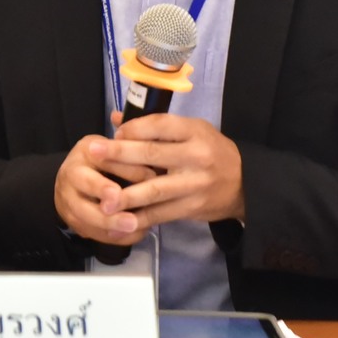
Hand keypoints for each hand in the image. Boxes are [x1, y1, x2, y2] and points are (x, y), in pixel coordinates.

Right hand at [53, 117, 156, 244]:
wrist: (72, 179)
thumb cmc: (105, 159)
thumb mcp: (116, 146)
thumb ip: (133, 146)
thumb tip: (156, 142)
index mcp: (87, 150)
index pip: (107, 157)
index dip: (130, 169)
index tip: (152, 178)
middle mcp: (72, 172)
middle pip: (87, 186)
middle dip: (110, 201)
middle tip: (133, 217)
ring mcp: (67, 198)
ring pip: (85, 214)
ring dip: (111, 225)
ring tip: (135, 229)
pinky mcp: (71, 219)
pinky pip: (90, 231)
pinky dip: (113, 236)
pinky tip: (134, 234)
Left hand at [92, 113, 245, 229]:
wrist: (245, 184)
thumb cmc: (210, 151)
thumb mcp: (191, 130)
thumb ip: (155, 126)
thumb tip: (116, 118)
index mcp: (194, 132)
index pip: (159, 125)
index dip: (133, 129)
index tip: (113, 133)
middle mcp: (196, 156)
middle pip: (152, 154)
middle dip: (119, 154)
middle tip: (91, 153)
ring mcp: (195, 184)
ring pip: (155, 189)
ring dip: (127, 195)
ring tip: (104, 199)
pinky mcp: (193, 208)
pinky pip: (162, 213)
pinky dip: (141, 217)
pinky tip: (121, 218)